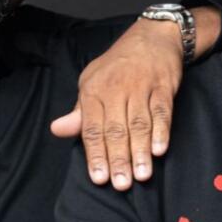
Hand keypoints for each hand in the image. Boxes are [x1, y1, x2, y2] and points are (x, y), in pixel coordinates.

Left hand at [50, 17, 183, 187]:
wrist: (152, 37)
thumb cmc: (118, 65)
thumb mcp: (92, 82)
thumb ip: (80, 112)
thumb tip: (58, 130)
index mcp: (94, 91)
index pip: (92, 128)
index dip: (96, 155)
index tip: (99, 179)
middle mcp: (116, 89)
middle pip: (116, 129)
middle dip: (118, 159)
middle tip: (121, 184)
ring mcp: (141, 87)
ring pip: (139, 123)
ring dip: (140, 151)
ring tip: (142, 175)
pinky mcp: (163, 86)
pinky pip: (162, 111)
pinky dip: (161, 131)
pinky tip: (160, 151)